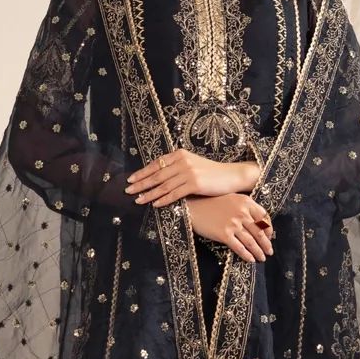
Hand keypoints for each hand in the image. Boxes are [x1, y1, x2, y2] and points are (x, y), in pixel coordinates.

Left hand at [124, 148, 258, 205]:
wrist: (231, 175)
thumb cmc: (212, 172)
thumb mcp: (193, 164)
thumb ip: (177, 167)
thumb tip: (159, 176)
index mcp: (180, 154)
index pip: (156, 164)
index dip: (142, 172)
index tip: (131, 180)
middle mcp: (182, 161)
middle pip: (156, 174)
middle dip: (141, 184)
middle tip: (128, 191)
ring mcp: (189, 172)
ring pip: (163, 185)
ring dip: (149, 194)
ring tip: (138, 200)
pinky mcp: (195, 183)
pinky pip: (175, 193)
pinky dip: (163, 199)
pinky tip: (155, 204)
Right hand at [184, 194, 274, 261]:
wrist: (193, 208)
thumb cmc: (212, 203)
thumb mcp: (232, 199)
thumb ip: (245, 207)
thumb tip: (258, 222)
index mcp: (246, 202)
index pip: (264, 217)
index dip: (269, 228)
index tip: (269, 236)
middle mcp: (242, 213)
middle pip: (259, 231)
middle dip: (266, 243)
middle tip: (269, 251)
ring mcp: (233, 224)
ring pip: (251, 241)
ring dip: (258, 252)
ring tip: (262, 258)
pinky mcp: (224, 234)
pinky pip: (239, 247)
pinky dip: (246, 255)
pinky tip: (250, 260)